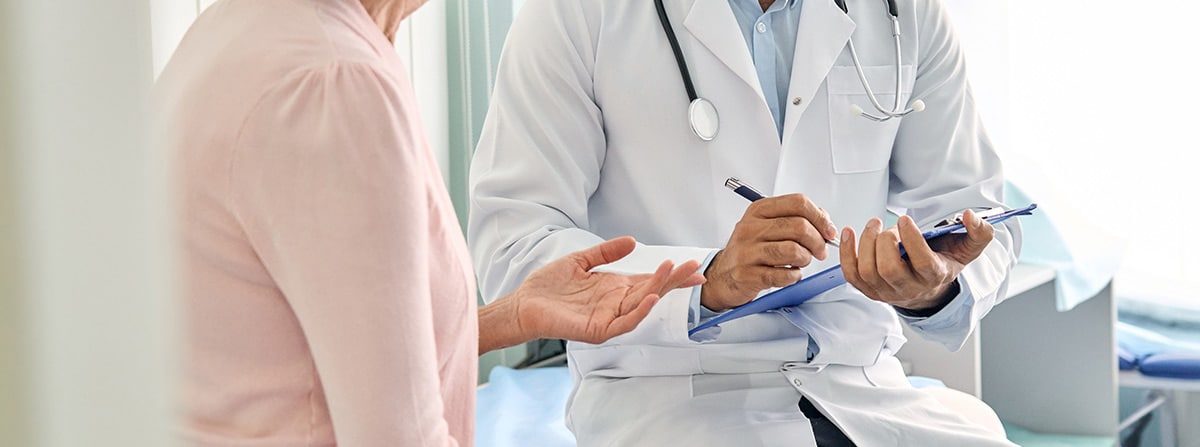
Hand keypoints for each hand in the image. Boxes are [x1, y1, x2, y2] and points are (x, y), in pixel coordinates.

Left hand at [513, 237, 704, 343]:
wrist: (524, 304)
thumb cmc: (549, 287)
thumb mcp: (581, 261)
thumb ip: (606, 251)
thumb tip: (632, 241)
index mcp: (614, 289)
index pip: (649, 281)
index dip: (671, 275)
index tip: (694, 266)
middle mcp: (616, 304)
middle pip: (652, 291)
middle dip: (673, 279)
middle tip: (694, 267)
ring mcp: (609, 318)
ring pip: (641, 305)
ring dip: (659, 289)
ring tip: (671, 272)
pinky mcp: (598, 330)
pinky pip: (624, 323)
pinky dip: (639, 311)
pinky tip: (650, 297)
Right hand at [701, 194, 837, 310]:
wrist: (723, 275)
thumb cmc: (750, 250)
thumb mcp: (767, 225)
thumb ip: (795, 218)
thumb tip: (824, 220)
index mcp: (758, 211)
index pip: (798, 203)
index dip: (820, 217)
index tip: (829, 231)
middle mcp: (751, 228)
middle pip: (799, 226)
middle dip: (817, 241)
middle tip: (820, 251)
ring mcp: (747, 251)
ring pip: (793, 250)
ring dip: (805, 258)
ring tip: (802, 262)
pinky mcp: (748, 274)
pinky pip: (783, 274)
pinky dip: (794, 276)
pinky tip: (790, 274)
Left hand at [840, 209, 993, 310]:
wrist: (928, 289)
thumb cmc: (944, 263)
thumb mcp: (968, 249)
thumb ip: (979, 232)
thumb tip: (970, 215)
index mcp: (934, 277)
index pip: (922, 263)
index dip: (912, 240)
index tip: (905, 220)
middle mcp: (909, 288)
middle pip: (889, 269)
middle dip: (885, 242)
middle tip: (888, 225)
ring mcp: (886, 292)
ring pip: (869, 271)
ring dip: (866, 243)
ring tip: (874, 224)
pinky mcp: (868, 290)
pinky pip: (851, 275)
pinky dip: (845, 253)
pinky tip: (848, 233)